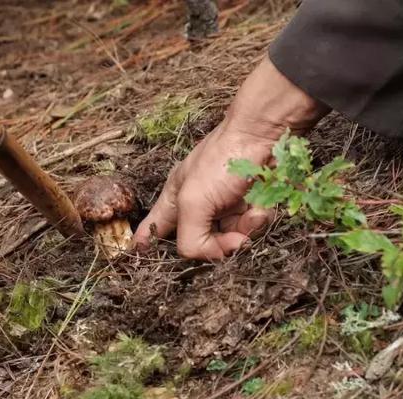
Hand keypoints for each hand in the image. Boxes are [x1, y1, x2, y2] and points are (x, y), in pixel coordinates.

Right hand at [134, 57, 329, 259]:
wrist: (263, 136)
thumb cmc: (220, 160)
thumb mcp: (193, 201)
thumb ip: (191, 237)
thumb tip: (211, 257)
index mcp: (175, 200)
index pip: (155, 226)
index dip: (148, 240)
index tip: (139, 253)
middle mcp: (198, 205)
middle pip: (200, 242)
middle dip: (218, 243)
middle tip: (232, 240)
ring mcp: (225, 206)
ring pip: (231, 237)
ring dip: (243, 228)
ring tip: (249, 210)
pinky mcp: (249, 204)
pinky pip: (253, 226)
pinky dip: (259, 218)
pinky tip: (260, 205)